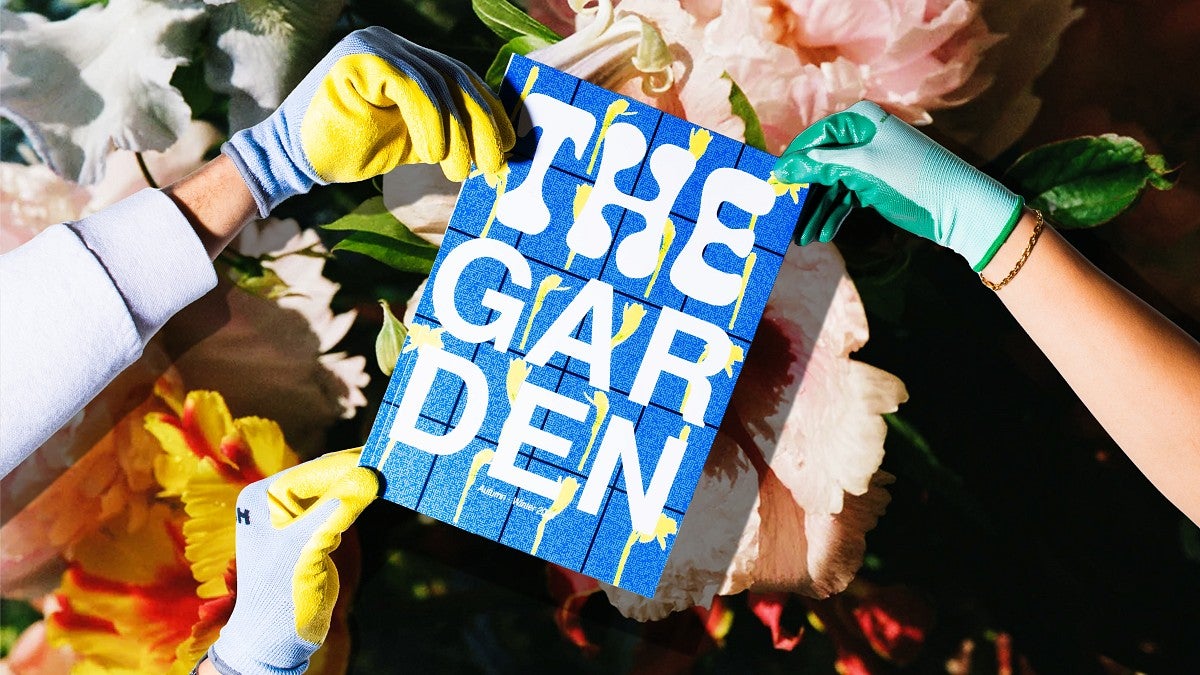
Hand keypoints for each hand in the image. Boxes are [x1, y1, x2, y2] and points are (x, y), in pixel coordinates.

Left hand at [206, 449, 378, 674]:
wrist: (274, 642)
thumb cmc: (281, 597)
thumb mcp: (307, 549)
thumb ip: (335, 509)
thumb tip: (368, 474)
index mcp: (261, 499)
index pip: (309, 472)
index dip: (345, 464)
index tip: (379, 455)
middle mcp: (273, 502)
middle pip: (320, 478)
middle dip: (353, 471)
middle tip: (391, 458)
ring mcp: (290, 518)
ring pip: (331, 491)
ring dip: (357, 484)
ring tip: (389, 470)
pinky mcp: (309, 534)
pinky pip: (335, 509)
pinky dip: (355, 502)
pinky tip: (375, 491)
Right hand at [223, 26, 515, 216]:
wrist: (294, 158)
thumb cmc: (353, 150)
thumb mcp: (415, 140)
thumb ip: (450, 132)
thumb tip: (499, 145)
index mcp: (409, 59)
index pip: (461, 79)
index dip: (489, 112)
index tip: (508, 148)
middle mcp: (394, 44)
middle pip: (456, 79)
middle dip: (481, 126)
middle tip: (492, 167)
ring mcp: (376, 44)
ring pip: (439, 84)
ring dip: (457, 132)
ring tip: (458, 170)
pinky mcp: (361, 56)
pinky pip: (412, 86)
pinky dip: (430, 122)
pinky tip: (432, 154)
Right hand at [773, 100, 1022, 271]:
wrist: (961, 208)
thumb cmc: (915, 178)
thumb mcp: (863, 168)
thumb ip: (820, 164)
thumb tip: (781, 167)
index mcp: (860, 120)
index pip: (813, 138)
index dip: (791, 162)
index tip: (769, 186)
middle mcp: (862, 136)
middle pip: (819, 164)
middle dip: (802, 193)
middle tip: (783, 218)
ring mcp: (869, 162)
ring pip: (829, 185)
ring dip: (814, 210)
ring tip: (801, 237)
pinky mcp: (875, 185)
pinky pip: (843, 198)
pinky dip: (832, 214)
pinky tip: (821, 233)